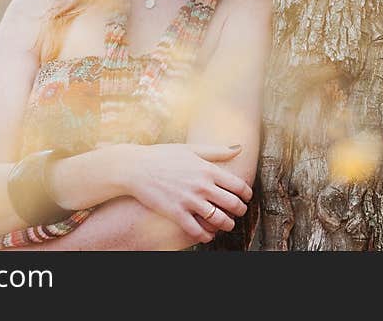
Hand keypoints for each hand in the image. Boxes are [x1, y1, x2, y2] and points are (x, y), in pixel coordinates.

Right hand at [119, 143, 252, 243]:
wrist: (135, 168)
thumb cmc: (163, 156)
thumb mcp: (191, 149)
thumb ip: (217, 151)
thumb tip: (240, 147)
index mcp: (207, 169)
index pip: (238, 185)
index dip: (247, 194)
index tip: (246, 198)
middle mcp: (201, 185)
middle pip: (232, 204)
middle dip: (240, 211)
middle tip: (239, 213)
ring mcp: (189, 200)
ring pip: (218, 219)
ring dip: (226, 225)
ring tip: (225, 225)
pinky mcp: (176, 213)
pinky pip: (197, 230)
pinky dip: (206, 236)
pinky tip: (207, 235)